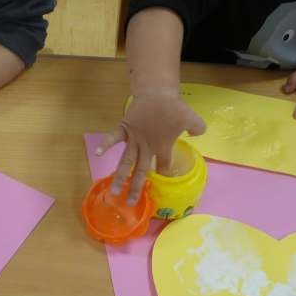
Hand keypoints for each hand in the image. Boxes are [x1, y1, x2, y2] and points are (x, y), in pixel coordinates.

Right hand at [95, 90, 205, 204]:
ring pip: (126, 161)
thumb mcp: (192, 118)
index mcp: (162, 146)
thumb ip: (198, 128)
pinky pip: (114, 137)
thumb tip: (198, 134)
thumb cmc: (173, 107)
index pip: (163, 165)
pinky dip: (106, 144)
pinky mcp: (125, 128)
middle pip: (141, 171)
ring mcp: (134, 139)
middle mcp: (147, 147)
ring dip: (120, 176)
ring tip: (113, 191)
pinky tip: (98, 153)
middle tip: (130, 203)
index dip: (163, 174)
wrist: (157, 92)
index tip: (160, 185)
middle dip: (136, 187)